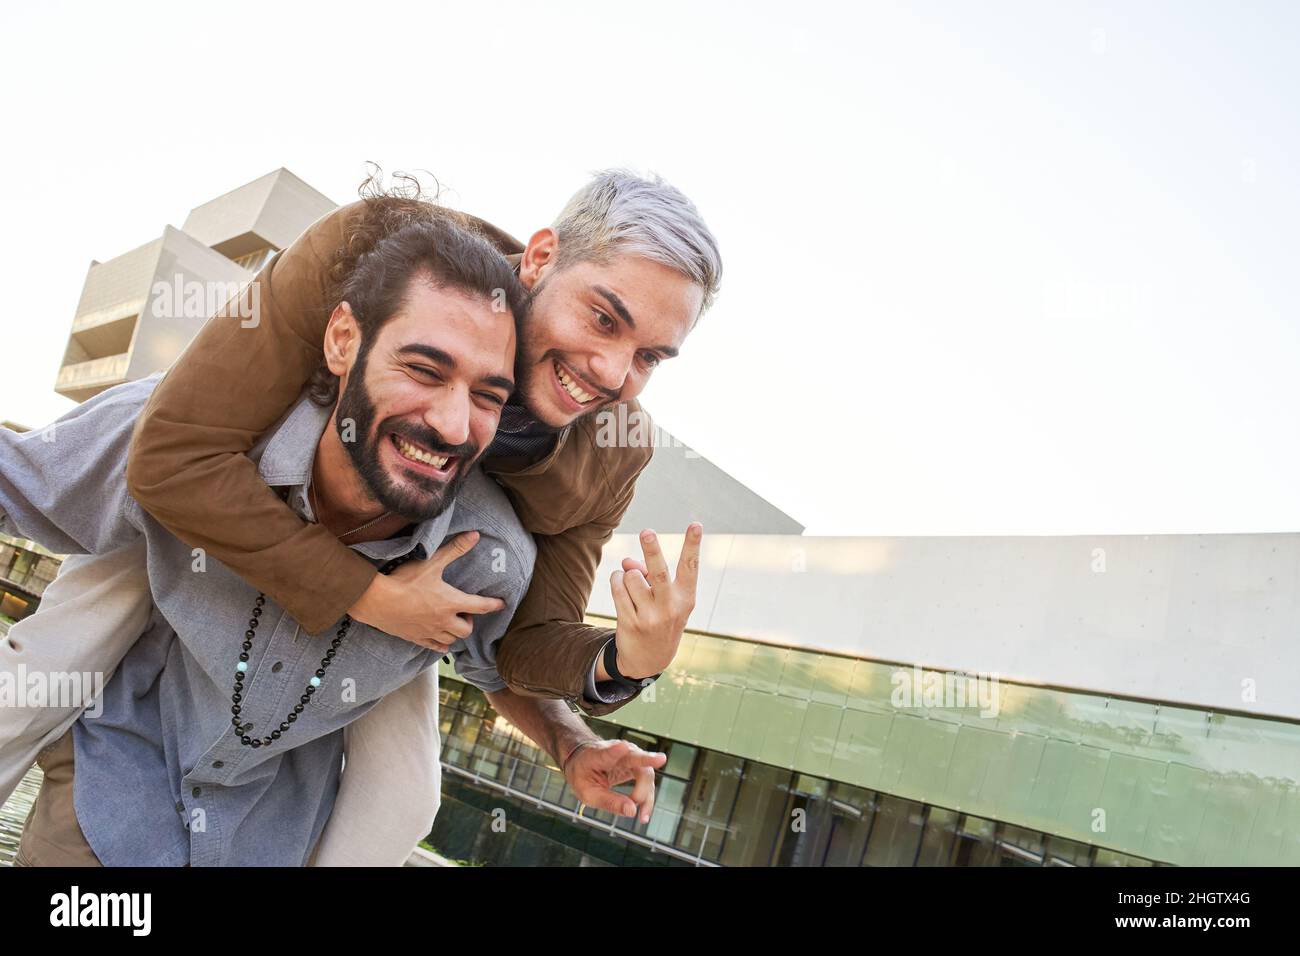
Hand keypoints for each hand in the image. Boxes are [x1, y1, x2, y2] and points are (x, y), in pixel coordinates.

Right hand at [348, 531, 505, 651]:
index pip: (480, 606)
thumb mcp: (432, 562)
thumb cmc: (405, 580)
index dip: (493, 605)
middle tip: (464, 611)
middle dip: (468, 621)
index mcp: (451, 602)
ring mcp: (429, 632)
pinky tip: (441, 640)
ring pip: (451, 640)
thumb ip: (455, 549)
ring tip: (452, 622)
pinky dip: (441, 644)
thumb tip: (475, 535)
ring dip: (455, 632)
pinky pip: (434, 647)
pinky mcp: (415, 638)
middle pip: (466, 629)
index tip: (501, 604)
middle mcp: (443, 621)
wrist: (377, 600)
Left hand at [563, 739, 666, 823]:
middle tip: (642, 791)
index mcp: (598, 756)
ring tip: (642, 816)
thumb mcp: (588, 793)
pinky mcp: (637, 765)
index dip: (616, 749)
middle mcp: (618, 752)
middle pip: (636, 758)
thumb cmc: (584, 774)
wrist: (583, 761)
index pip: (608, 752)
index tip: (624, 746)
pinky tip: (644, 812)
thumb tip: (632, 811)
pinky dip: (647, 798)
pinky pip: (647, 781)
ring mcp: (630, 757)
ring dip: (646, 795)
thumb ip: (609, 802)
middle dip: (647, 764)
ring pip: (646, 773)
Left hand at [607, 523, 700, 679]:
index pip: (690, 566)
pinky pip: (618, 588)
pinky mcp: (630, 623)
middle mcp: (670, 607)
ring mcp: (650, 617)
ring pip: (631, 576)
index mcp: (686, 597)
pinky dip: (616, 580)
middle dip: (652, 549)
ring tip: (631, 581)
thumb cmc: (660, 616)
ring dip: (627, 572)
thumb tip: (626, 561)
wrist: (650, 658)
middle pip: (658, 572)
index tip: (696, 525)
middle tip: (647, 531)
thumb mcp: (664, 597)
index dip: (693, 544)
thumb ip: (649, 573)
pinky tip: (621, 586)